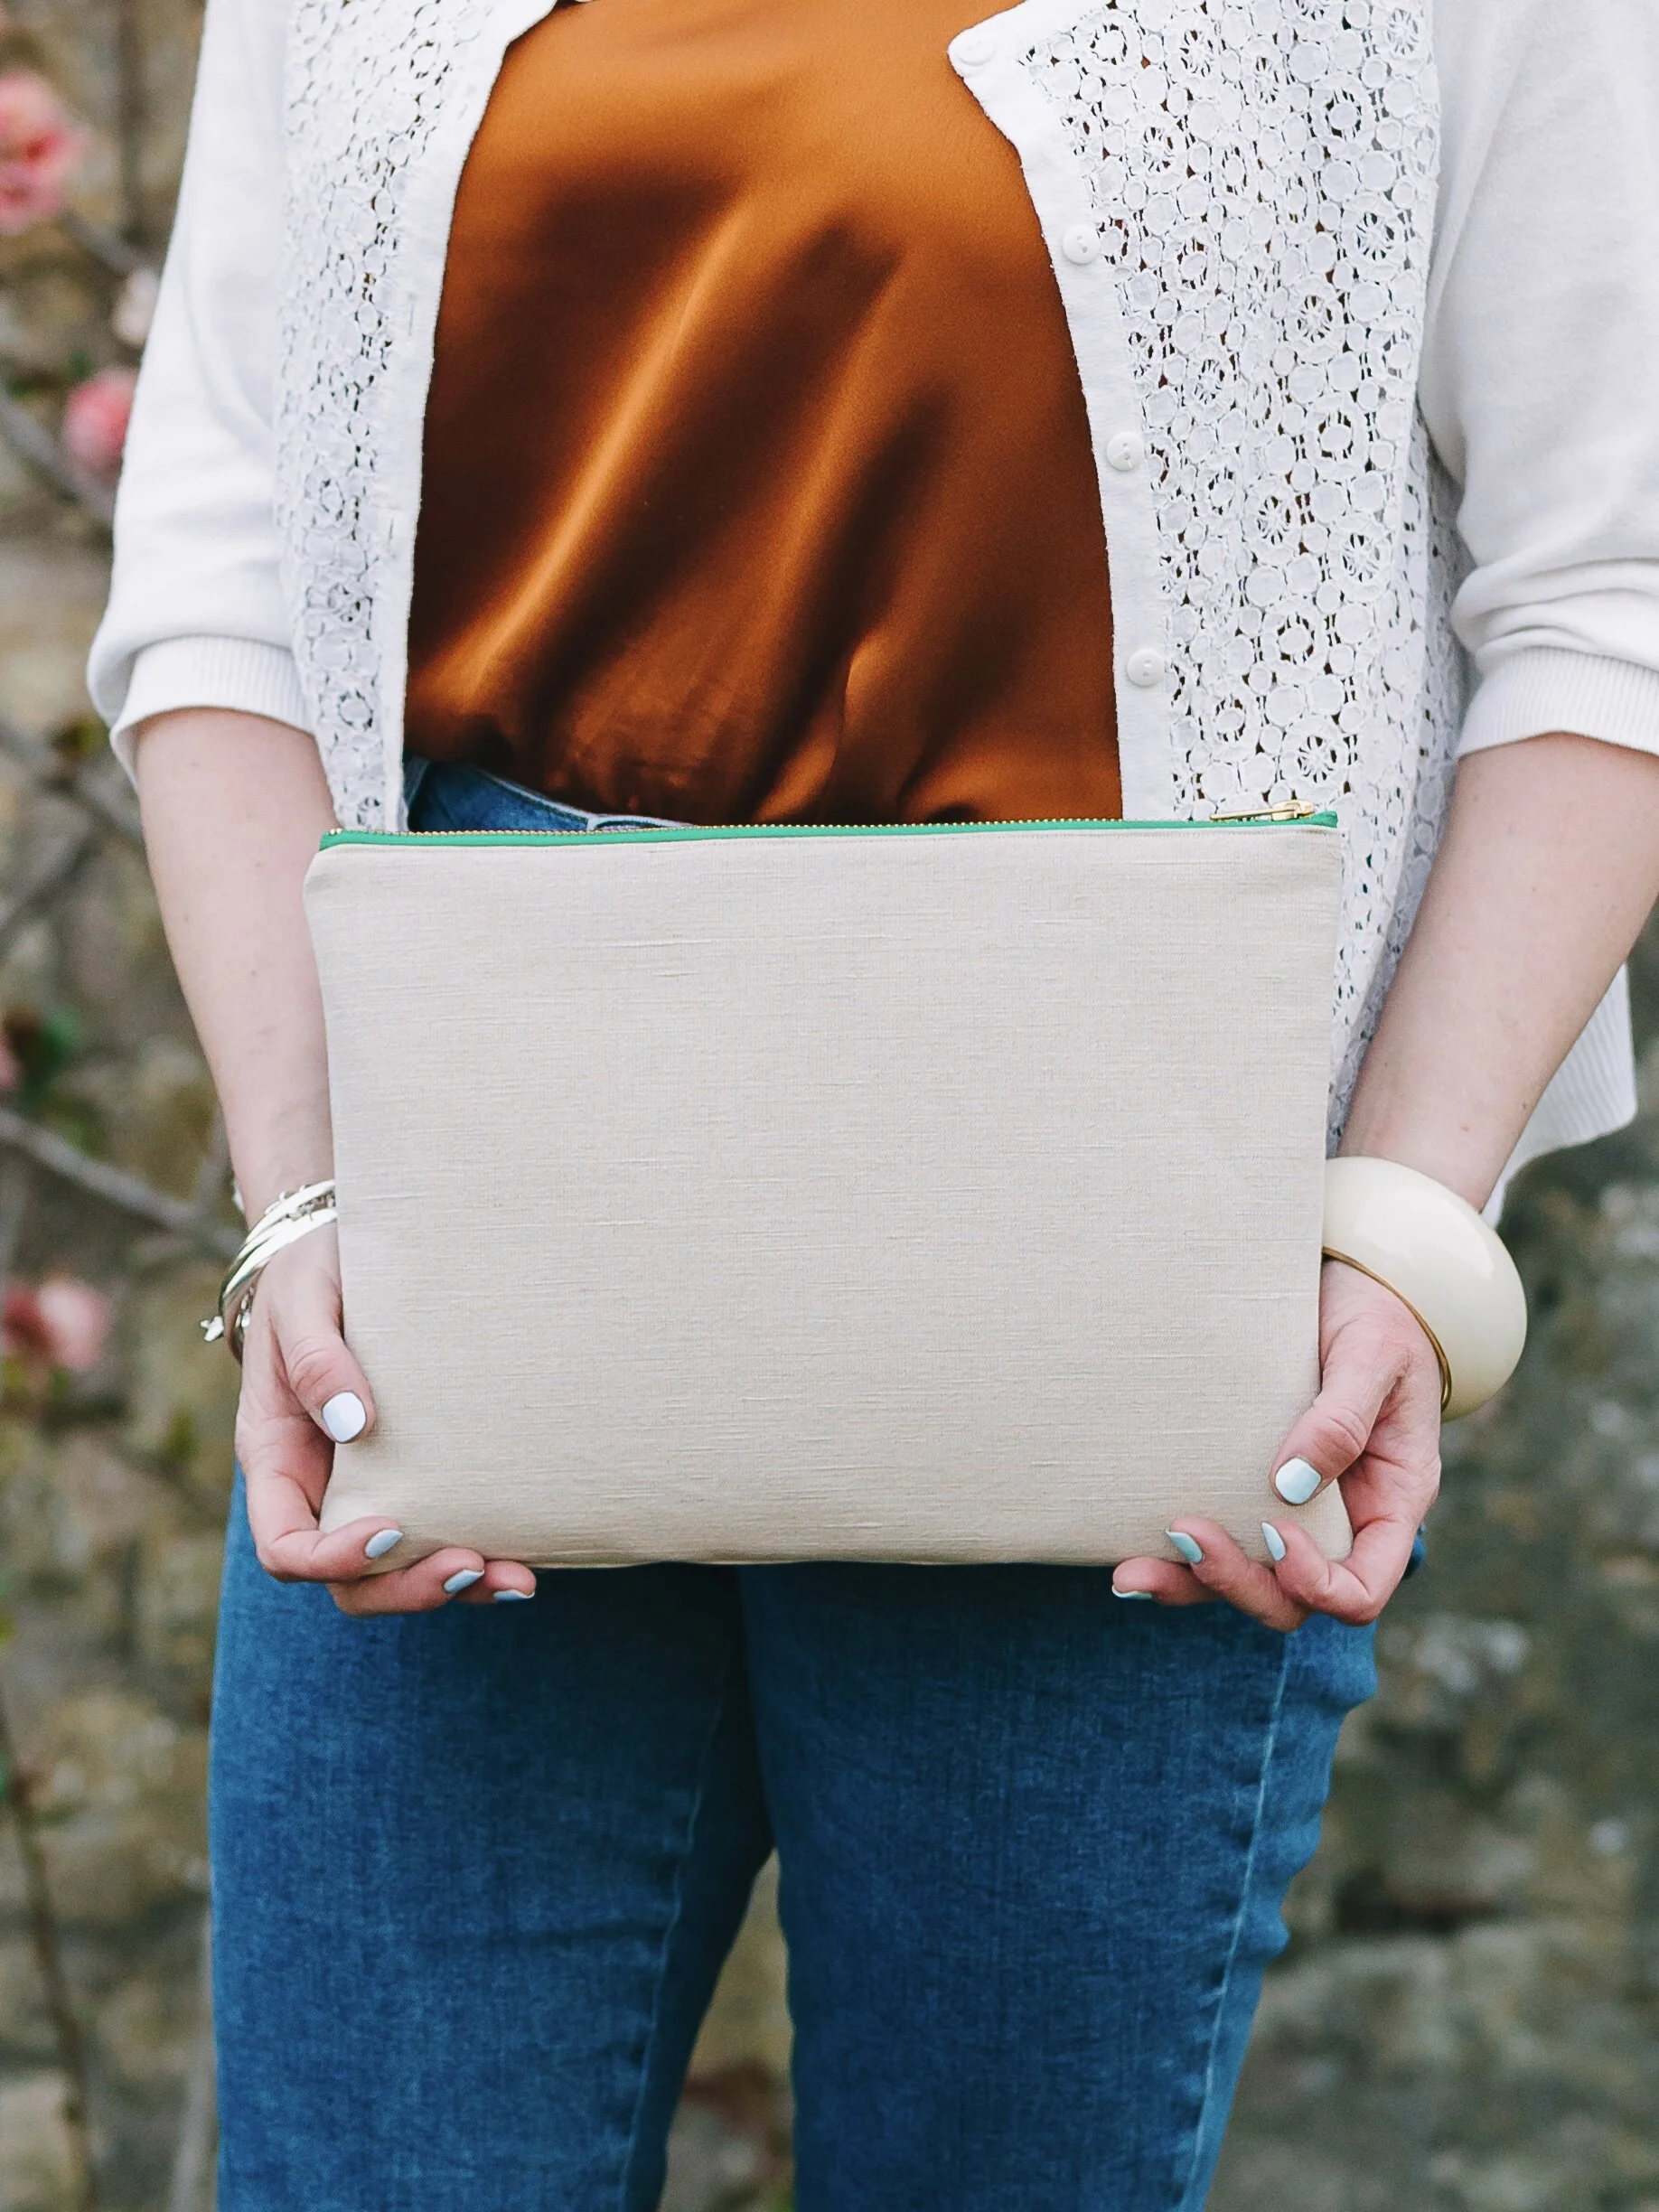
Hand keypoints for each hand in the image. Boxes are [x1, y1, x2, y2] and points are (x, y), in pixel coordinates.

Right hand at [234, 1224, 535, 1615]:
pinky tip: (526, 1559)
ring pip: (399, 1570)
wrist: (349, 1249)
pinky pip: (441, 1532)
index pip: (286, 1545)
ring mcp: (370, 1486)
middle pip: (349, 1579)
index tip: (387, 1530)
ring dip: (452, 1585)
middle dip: (405, 1588)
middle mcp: (321, 1487)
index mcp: (278, 1456)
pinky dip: (480, 1555)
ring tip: (515, 1580)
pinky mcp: (421, 1472)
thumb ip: (316, 1358)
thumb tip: (354, 1424)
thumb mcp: (302, 1299)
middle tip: (466, 1567)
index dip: (331, 1557)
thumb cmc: (314, 1271)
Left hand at [1110, 1258, 1442, 1629]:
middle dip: (1237, 1583)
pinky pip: (1215, 1540)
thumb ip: (1342, 1418)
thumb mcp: (1375, 1355)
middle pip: (1292, 1598)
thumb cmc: (1377, 1317)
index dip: (1316, 1584)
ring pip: (1244, 1580)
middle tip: (1186, 1535)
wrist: (1349, 1285)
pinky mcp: (1244, 1486)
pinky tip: (1128, 1552)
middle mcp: (1340, 1522)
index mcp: (1389, 1502)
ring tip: (1130, 1573)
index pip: (1360, 1588)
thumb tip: (1290, 1484)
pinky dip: (1174, 1556)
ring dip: (1189, 1583)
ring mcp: (1291, 1512)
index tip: (1275, 1535)